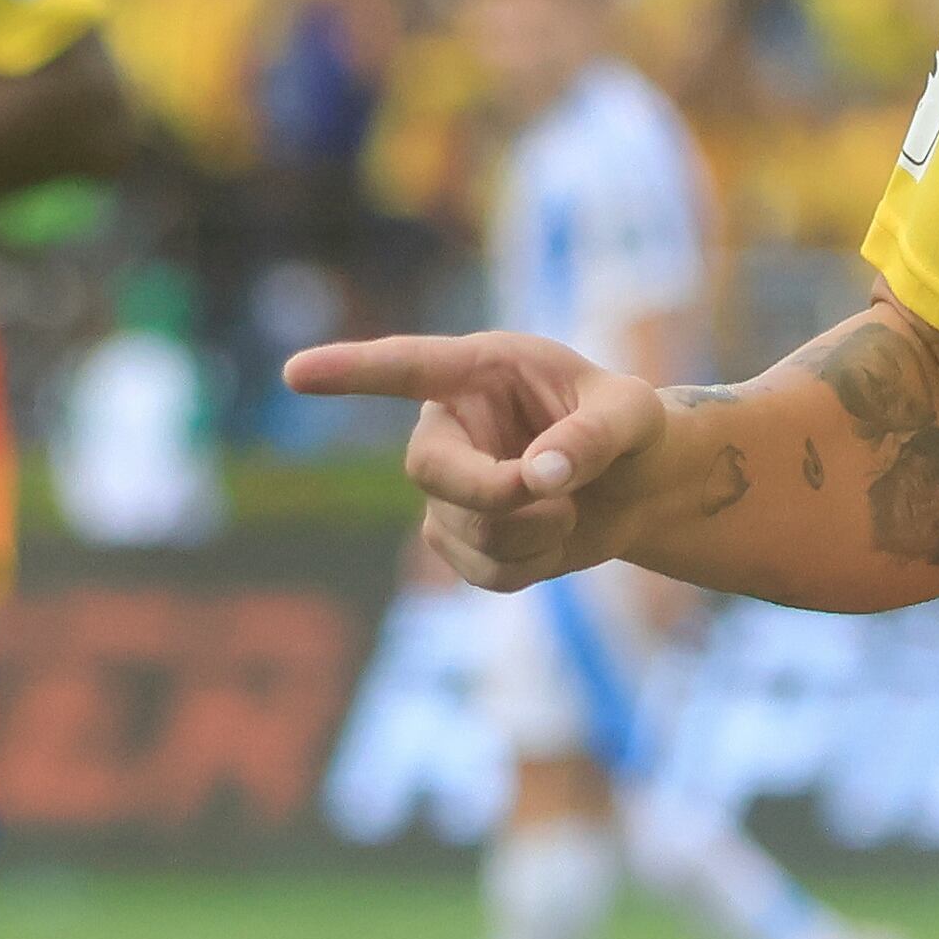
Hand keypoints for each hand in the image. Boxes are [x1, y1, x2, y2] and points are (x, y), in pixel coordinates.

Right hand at [283, 331, 668, 589]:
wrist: (642, 487)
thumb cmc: (632, 427)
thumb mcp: (633, 415)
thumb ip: (592, 435)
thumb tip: (538, 477)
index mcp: (481, 370)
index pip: (407, 368)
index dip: (352, 372)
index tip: (296, 374)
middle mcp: (451, 425)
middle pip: (427, 468)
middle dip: (490, 493)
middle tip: (557, 501)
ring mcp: (449, 487)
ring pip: (460, 529)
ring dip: (528, 534)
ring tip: (570, 511)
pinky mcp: (459, 539)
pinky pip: (479, 570)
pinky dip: (527, 566)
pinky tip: (552, 541)